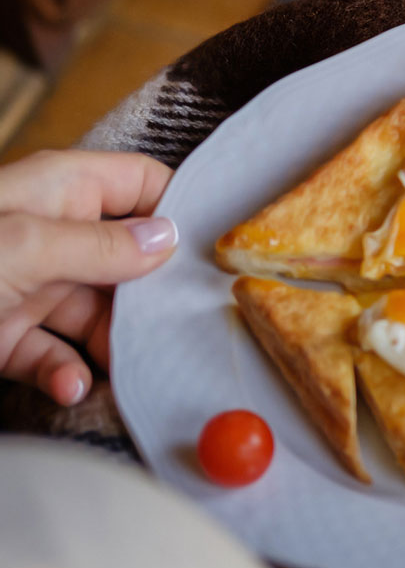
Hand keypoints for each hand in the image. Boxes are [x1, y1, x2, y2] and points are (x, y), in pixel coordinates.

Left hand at [0, 151, 176, 404]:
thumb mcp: (22, 247)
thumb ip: (99, 245)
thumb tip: (168, 238)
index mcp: (57, 189)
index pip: (142, 182)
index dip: (182, 209)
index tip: (219, 251)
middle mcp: (48, 233)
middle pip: (128, 256)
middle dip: (152, 295)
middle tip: (182, 328)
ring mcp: (24, 284)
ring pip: (95, 310)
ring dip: (112, 344)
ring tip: (123, 368)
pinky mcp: (2, 333)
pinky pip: (52, 350)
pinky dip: (66, 371)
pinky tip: (72, 386)